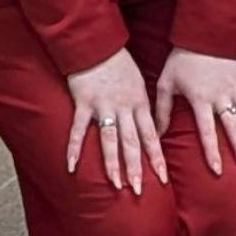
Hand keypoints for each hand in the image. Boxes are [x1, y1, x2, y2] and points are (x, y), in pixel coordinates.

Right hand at [64, 49, 164, 192]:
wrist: (98, 44)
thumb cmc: (120, 65)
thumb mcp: (139, 84)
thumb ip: (143, 108)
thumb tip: (153, 129)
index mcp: (139, 104)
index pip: (151, 136)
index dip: (157, 158)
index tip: (163, 178)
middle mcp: (124, 107)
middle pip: (132, 142)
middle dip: (136, 168)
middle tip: (138, 191)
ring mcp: (104, 106)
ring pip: (110, 139)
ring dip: (113, 163)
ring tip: (116, 184)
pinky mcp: (84, 102)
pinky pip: (78, 129)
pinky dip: (74, 148)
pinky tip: (71, 167)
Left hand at [155, 50, 235, 178]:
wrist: (205, 34)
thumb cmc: (182, 59)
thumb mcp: (166, 83)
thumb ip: (163, 110)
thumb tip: (158, 135)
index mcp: (201, 99)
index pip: (208, 132)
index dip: (213, 153)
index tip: (218, 172)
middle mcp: (222, 97)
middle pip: (235, 130)